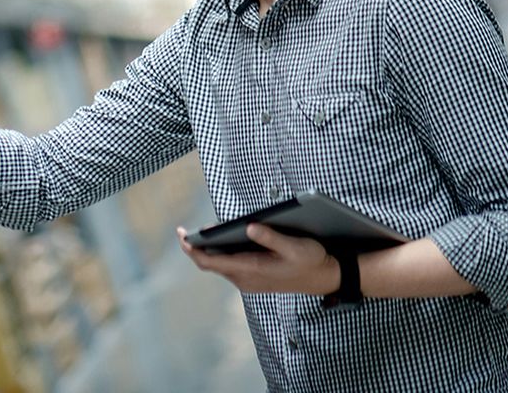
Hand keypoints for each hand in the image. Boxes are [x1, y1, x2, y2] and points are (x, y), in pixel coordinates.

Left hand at [177, 223, 341, 295]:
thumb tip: (249, 226)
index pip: (211, 262)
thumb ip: (271, 237)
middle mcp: (246, 279)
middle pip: (210, 264)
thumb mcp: (296, 246)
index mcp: (251, 270)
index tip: (182, 236)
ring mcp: (248, 281)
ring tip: (198, 233)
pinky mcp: (253, 278)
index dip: (193, 249)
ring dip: (207, 250)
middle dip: (195, 248)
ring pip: (219, 265)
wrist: (325, 278)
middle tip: (183, 232)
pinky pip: (229, 266)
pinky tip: (219, 239)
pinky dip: (220, 254)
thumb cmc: (311, 261)